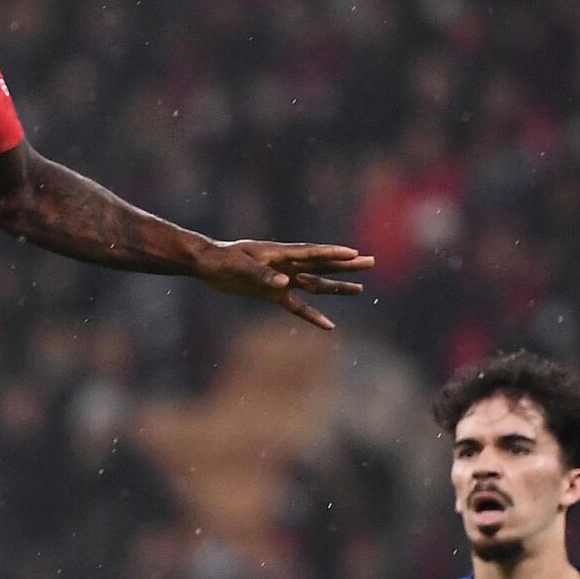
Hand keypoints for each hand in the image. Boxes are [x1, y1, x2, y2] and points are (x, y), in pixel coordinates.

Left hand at [195, 240, 374, 329]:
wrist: (208, 265)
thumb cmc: (223, 260)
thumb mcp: (240, 267)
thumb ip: (262, 275)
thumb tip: (284, 283)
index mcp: (280, 253)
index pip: (313, 253)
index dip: (333, 253)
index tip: (355, 253)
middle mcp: (286, 265)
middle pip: (322, 265)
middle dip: (346, 265)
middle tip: (371, 262)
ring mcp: (282, 279)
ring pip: (316, 284)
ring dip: (336, 287)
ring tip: (360, 289)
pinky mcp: (274, 295)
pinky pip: (298, 306)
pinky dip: (313, 315)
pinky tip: (329, 325)